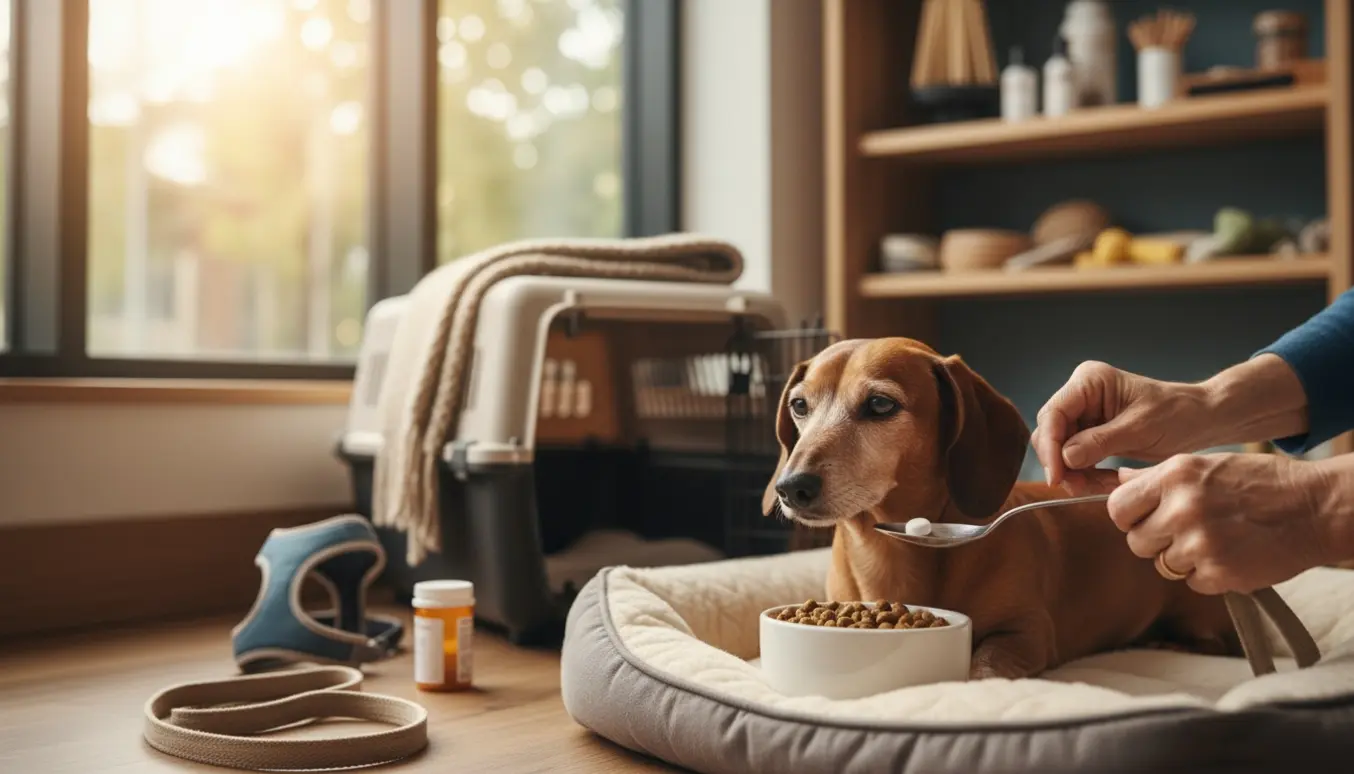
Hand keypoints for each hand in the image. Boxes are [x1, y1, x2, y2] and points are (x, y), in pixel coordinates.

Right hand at [1032, 355, 1309, 495]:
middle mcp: (1082, 394)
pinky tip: (1102, 484)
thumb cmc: (1178, 414)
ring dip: (1072, 471)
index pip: (1054, 413)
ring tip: (1090, 488)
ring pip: (1061, 447)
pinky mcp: (1093, 432)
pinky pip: (1077, 456)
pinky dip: (1085, 473)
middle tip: (1073, 487)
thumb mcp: (1140, 429)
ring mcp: (1086, 413)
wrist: (1203, 420)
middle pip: (1052, 430)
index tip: (1057, 475)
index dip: (1050, 445)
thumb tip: (1065, 457)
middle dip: (1059, 460)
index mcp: (1090, 381)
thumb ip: (1100, 442)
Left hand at [1106, 453, 1333, 594]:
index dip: (1129, 517)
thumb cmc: (1260, 482)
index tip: (1145, 519)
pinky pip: (1192, 582)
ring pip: (1162, 565)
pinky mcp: (1219, 573)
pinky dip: (1209, 574)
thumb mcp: (1204, 464)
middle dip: (1156, 540)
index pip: (1118, 508)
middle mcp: (1181, 508)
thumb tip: (1117, 479)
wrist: (1316, 507)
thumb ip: (1156, 476)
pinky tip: (1232, 554)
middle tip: (1188, 530)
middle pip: (1136, 542)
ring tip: (1217, 539)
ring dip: (1184, 558)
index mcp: (1174, 476)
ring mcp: (1200, 543)